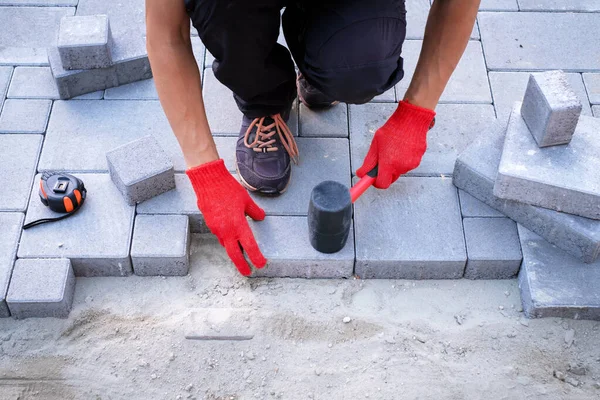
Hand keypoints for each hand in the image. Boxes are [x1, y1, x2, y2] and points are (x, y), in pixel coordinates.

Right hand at [186, 159, 265, 275]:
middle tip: (248, 272)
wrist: (208, 181)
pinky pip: (220, 235)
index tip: (261, 264)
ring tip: (242, 252)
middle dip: (241, 265)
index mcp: (238, 224)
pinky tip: (231, 234)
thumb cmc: (228, 188)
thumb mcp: (246, 199)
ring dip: (234, 249)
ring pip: (226, 244)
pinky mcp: (209, 224)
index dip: (256, 257)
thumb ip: (254, 211)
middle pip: (234, 254)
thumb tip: (261, 218)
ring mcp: (216, 228)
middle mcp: (226, 229)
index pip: (249, 245)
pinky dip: (227, 238)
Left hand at [356, 100, 435, 188]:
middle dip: (385, 173)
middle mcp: (401, 167)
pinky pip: (407, 164)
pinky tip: (403, 147)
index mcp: (389, 163)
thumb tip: (361, 174)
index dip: (375, 182)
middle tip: (382, 160)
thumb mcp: (375, 144)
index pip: (382, 184)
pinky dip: (403, 159)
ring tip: (394, 148)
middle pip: (390, 178)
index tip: (372, 178)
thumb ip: (368, 162)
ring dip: (394, 165)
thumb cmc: (392, 130)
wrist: (412, 120)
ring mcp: (411, 164)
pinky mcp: (418, 159)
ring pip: (399, 171)